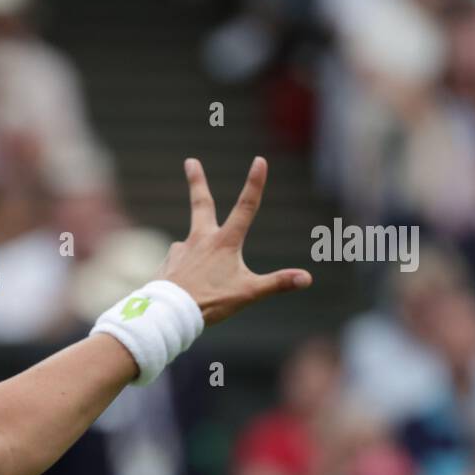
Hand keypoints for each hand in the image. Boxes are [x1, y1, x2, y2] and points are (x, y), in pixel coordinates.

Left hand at [160, 157, 310, 325]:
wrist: (170, 313)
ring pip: (192, 244)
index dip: (255, 184)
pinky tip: (184, 288)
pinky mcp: (167, 262)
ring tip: (200, 282)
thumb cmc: (210, 302)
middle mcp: (200, 239)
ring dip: (197, 255)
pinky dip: (184, 272)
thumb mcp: (249, 293)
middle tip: (190, 161)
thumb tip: (307, 278)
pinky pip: (179, 264)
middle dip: (197, 181)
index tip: (259, 161)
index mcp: (224, 242)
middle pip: (201, 203)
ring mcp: (181, 249)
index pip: (246, 207)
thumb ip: (278, 283)